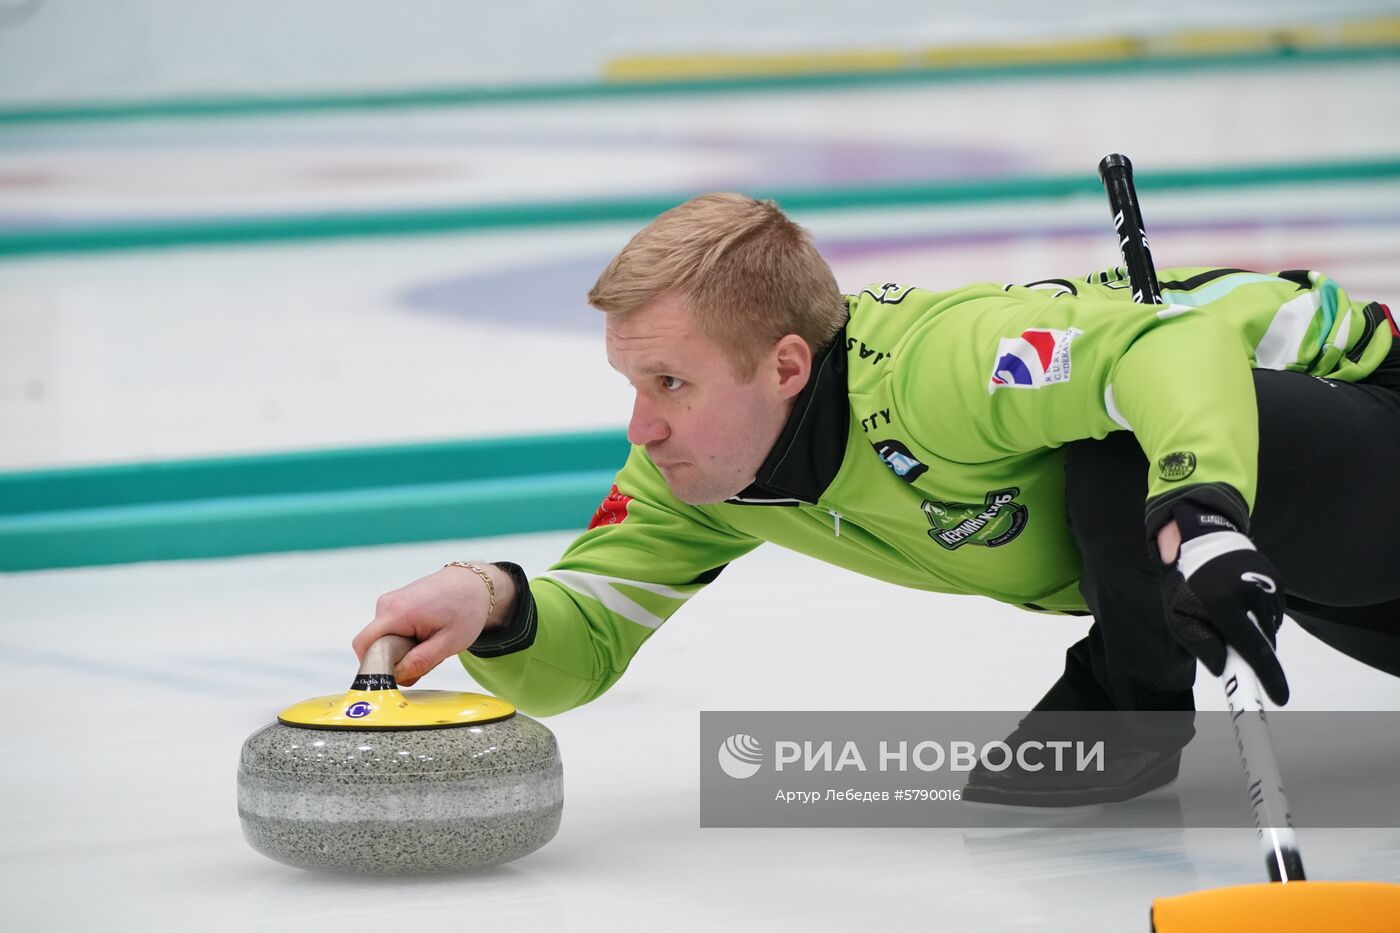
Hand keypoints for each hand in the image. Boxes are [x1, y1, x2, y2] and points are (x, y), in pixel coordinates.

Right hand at [352, 564, 505, 685]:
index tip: (398, 674)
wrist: (474, 583)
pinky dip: (406, 640)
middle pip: (375, 646)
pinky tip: (427, 634)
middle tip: (428, 656)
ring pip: (384, 640)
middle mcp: (387, 604)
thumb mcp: (449, 642)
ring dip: (404, 650)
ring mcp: (389, 602)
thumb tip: (396, 676)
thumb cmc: (466, 608)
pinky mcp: (394, 604)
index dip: (374, 665)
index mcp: (398, 612)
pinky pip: (390, 632)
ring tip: (431, 641)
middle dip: (397, 660)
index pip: (363, 645)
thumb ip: (421, 661)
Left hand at [1159, 506, 1288, 704]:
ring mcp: (1268, 583)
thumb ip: (1201, 645)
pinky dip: (1262, 615)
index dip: (1269, 678)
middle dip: (1254, 652)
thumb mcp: (1179, 617)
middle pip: (1264, 642)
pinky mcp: (1279, 578)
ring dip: (1256, 631)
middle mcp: (1251, 593)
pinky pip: (1275, 612)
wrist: (1201, 542)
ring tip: (1232, 613)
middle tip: (1233, 643)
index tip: (1281, 698)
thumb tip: (1225, 670)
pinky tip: (1242, 601)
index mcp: (1224, 604)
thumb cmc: (1185, 585)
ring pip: (1271, 628)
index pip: (1254, 650)